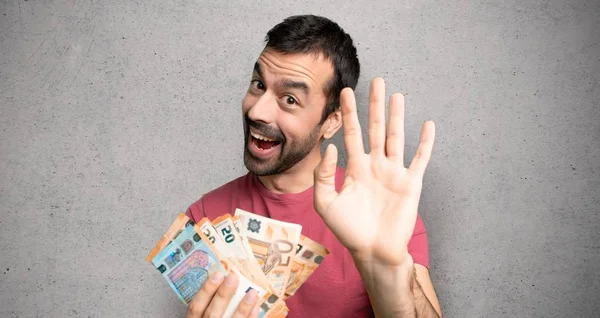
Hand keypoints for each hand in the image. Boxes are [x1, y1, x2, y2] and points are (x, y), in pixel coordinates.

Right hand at [186, 271, 259, 317]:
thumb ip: (207, 308)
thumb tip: (223, 284)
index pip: (195, 307)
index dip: (206, 290)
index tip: (217, 274)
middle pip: (212, 314)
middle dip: (223, 295)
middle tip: (233, 277)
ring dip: (242, 308)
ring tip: (252, 293)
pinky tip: (256, 308)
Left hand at [314, 77, 434, 265]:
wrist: (373, 251)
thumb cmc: (349, 230)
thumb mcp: (325, 203)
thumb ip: (322, 175)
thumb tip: (330, 148)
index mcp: (356, 168)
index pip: (351, 133)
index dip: (348, 113)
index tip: (345, 92)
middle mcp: (375, 165)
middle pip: (376, 128)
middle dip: (375, 105)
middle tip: (376, 80)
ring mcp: (394, 172)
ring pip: (397, 137)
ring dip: (397, 116)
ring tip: (397, 95)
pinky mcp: (410, 183)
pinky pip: (419, 159)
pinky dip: (425, 142)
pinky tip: (428, 124)